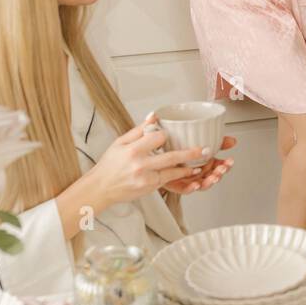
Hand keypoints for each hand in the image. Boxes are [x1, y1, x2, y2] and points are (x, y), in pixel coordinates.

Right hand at [88, 114, 214, 209]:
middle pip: (170, 157)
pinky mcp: (148, 188)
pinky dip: (178, 177)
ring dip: (188, 168)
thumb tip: (154, 116)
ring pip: (172, 172)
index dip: (165, 135)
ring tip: (201, 163)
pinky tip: (188, 173)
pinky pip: (167, 181)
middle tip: (205, 150)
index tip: (169, 134)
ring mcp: (145, 179)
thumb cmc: (109, 165)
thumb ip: (139, 130)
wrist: (100, 188)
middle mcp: (140, 165)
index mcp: (133, 150)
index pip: (157, 138)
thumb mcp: (120, 142)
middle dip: (190, 153)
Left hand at [162, 135, 235, 194]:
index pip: (220, 166)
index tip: (230, 161)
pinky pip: (186, 189)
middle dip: (220, 173)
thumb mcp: (200, 144)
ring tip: (214, 177)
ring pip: (203, 184)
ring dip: (210, 181)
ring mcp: (190, 180)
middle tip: (223, 168)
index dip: (226, 165)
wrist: (158, 156)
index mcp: (206, 164)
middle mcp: (200, 173)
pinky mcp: (178, 185)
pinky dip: (192, 188)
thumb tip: (233, 140)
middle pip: (213, 176)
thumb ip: (217, 142)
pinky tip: (196, 184)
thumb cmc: (180, 151)